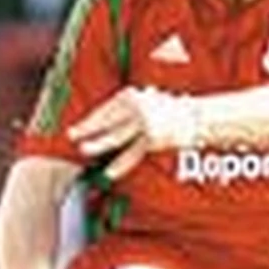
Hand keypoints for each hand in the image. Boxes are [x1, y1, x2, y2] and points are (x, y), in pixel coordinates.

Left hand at [68, 87, 193, 178]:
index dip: (89, 120)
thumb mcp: (147, 100)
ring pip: (116, 136)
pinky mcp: (152, 139)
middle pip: (106, 121)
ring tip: (84, 150)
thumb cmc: (171, 109)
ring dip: (99, 144)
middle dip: (87, 129)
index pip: (105, 109)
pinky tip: (109, 172)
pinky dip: (120, 164)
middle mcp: (136, 107)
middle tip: (72, 136)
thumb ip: (128, 108)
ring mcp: (144, 123)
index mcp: (132, 96)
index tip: (77, 129)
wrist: (196, 115)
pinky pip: (133, 154)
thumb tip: (108, 121)